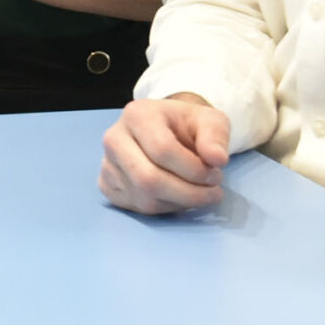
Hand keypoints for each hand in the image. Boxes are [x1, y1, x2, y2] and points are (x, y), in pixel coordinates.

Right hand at [97, 94, 230, 213]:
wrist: (166, 129)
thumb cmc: (187, 126)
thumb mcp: (210, 121)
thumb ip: (216, 136)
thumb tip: (217, 159)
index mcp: (136, 115)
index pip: (163, 150)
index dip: (194, 170)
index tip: (217, 174)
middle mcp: (114, 139)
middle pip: (148, 179)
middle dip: (189, 193)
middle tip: (212, 192)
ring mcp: (107, 164)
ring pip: (144, 198)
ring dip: (180, 203)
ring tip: (199, 192)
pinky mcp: (107, 185)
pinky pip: (137, 208)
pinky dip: (165, 208)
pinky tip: (178, 196)